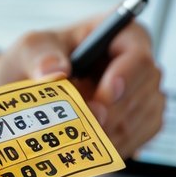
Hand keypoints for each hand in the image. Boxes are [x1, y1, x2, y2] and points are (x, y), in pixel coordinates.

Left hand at [0, 15, 164, 156]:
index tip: (101, 100)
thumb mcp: (31, 48)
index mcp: (119, 31)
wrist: (32, 92)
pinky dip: (117, 144)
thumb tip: (54, 70)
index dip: (124, 78)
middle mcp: (138, 59)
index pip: (137, 53)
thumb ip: (40, 55)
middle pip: (144, 88)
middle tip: (82, 125)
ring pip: (145, 115)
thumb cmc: (38, 61)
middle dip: (112, 112)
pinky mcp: (143, 116)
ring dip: (112, 131)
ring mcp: (145, 89)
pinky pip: (141, 135)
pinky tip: (92, 145)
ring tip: (80, 136)